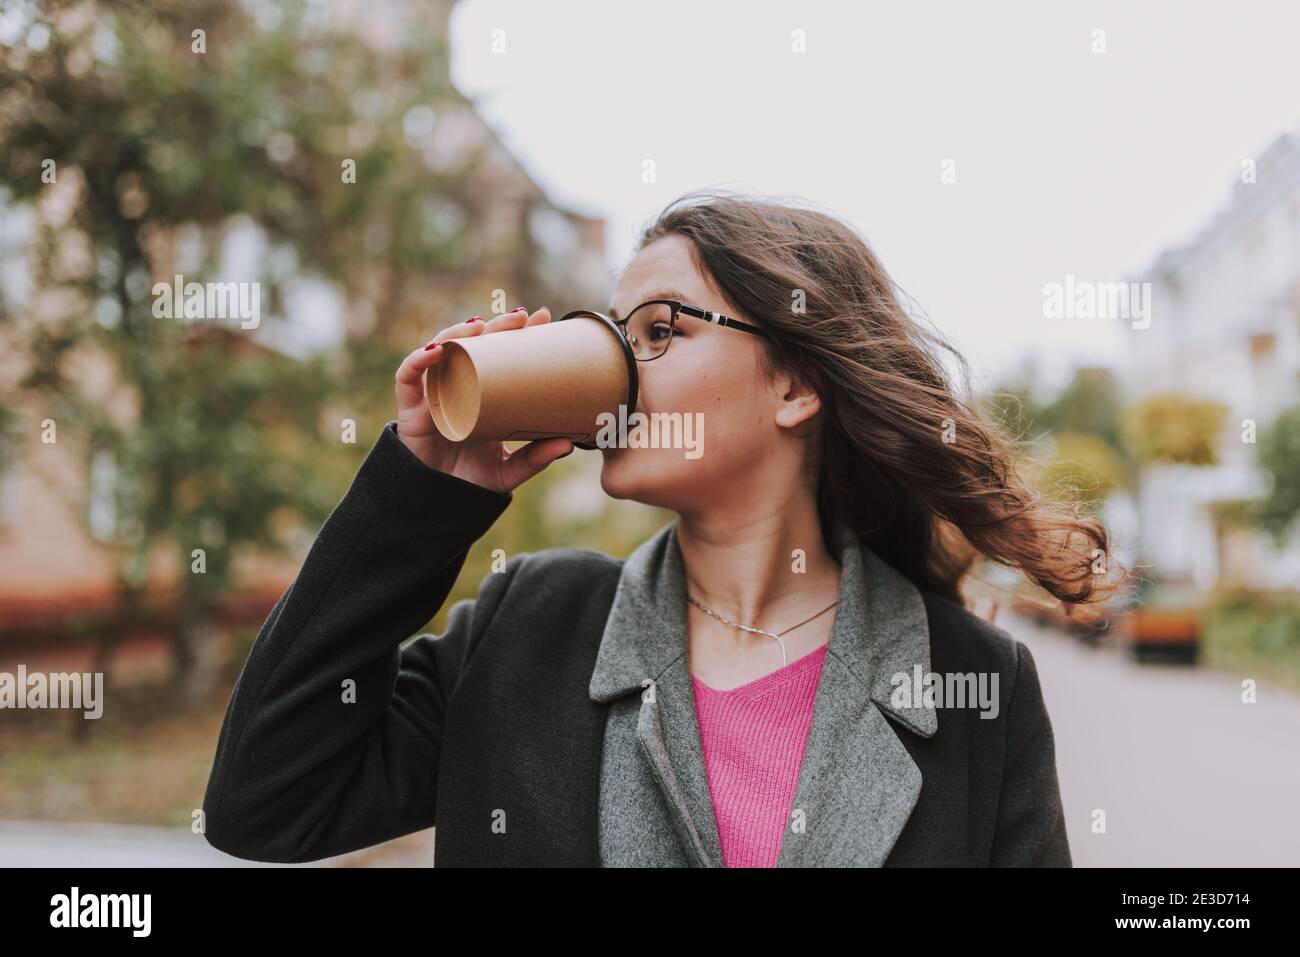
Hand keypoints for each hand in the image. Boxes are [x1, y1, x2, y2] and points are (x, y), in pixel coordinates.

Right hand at [394, 306, 575, 492]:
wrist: (437, 506)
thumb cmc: (472, 481)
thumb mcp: (509, 470)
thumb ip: (535, 458)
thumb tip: (569, 445)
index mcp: (483, 393)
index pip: (501, 353)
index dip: (519, 333)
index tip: (543, 319)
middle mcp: (457, 386)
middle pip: (475, 345)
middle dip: (496, 326)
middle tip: (520, 317)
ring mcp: (433, 392)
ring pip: (441, 350)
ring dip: (458, 332)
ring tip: (479, 325)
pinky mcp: (410, 406)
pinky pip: (409, 375)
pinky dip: (419, 359)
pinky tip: (436, 351)